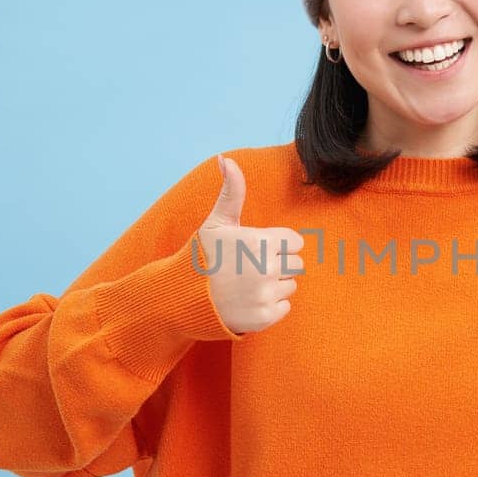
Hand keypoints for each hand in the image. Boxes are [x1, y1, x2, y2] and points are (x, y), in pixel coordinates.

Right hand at [198, 154, 304, 334]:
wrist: (181, 297)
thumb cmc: (202, 255)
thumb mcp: (216, 221)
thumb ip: (231, 191)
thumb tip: (227, 158)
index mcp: (260, 241)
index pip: (295, 242)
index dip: (277, 244)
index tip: (255, 249)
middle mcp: (266, 268)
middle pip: (295, 264)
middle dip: (277, 265)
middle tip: (249, 269)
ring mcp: (265, 294)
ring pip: (290, 286)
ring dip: (274, 286)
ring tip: (246, 285)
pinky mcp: (264, 318)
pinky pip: (283, 307)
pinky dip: (269, 307)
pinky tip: (248, 301)